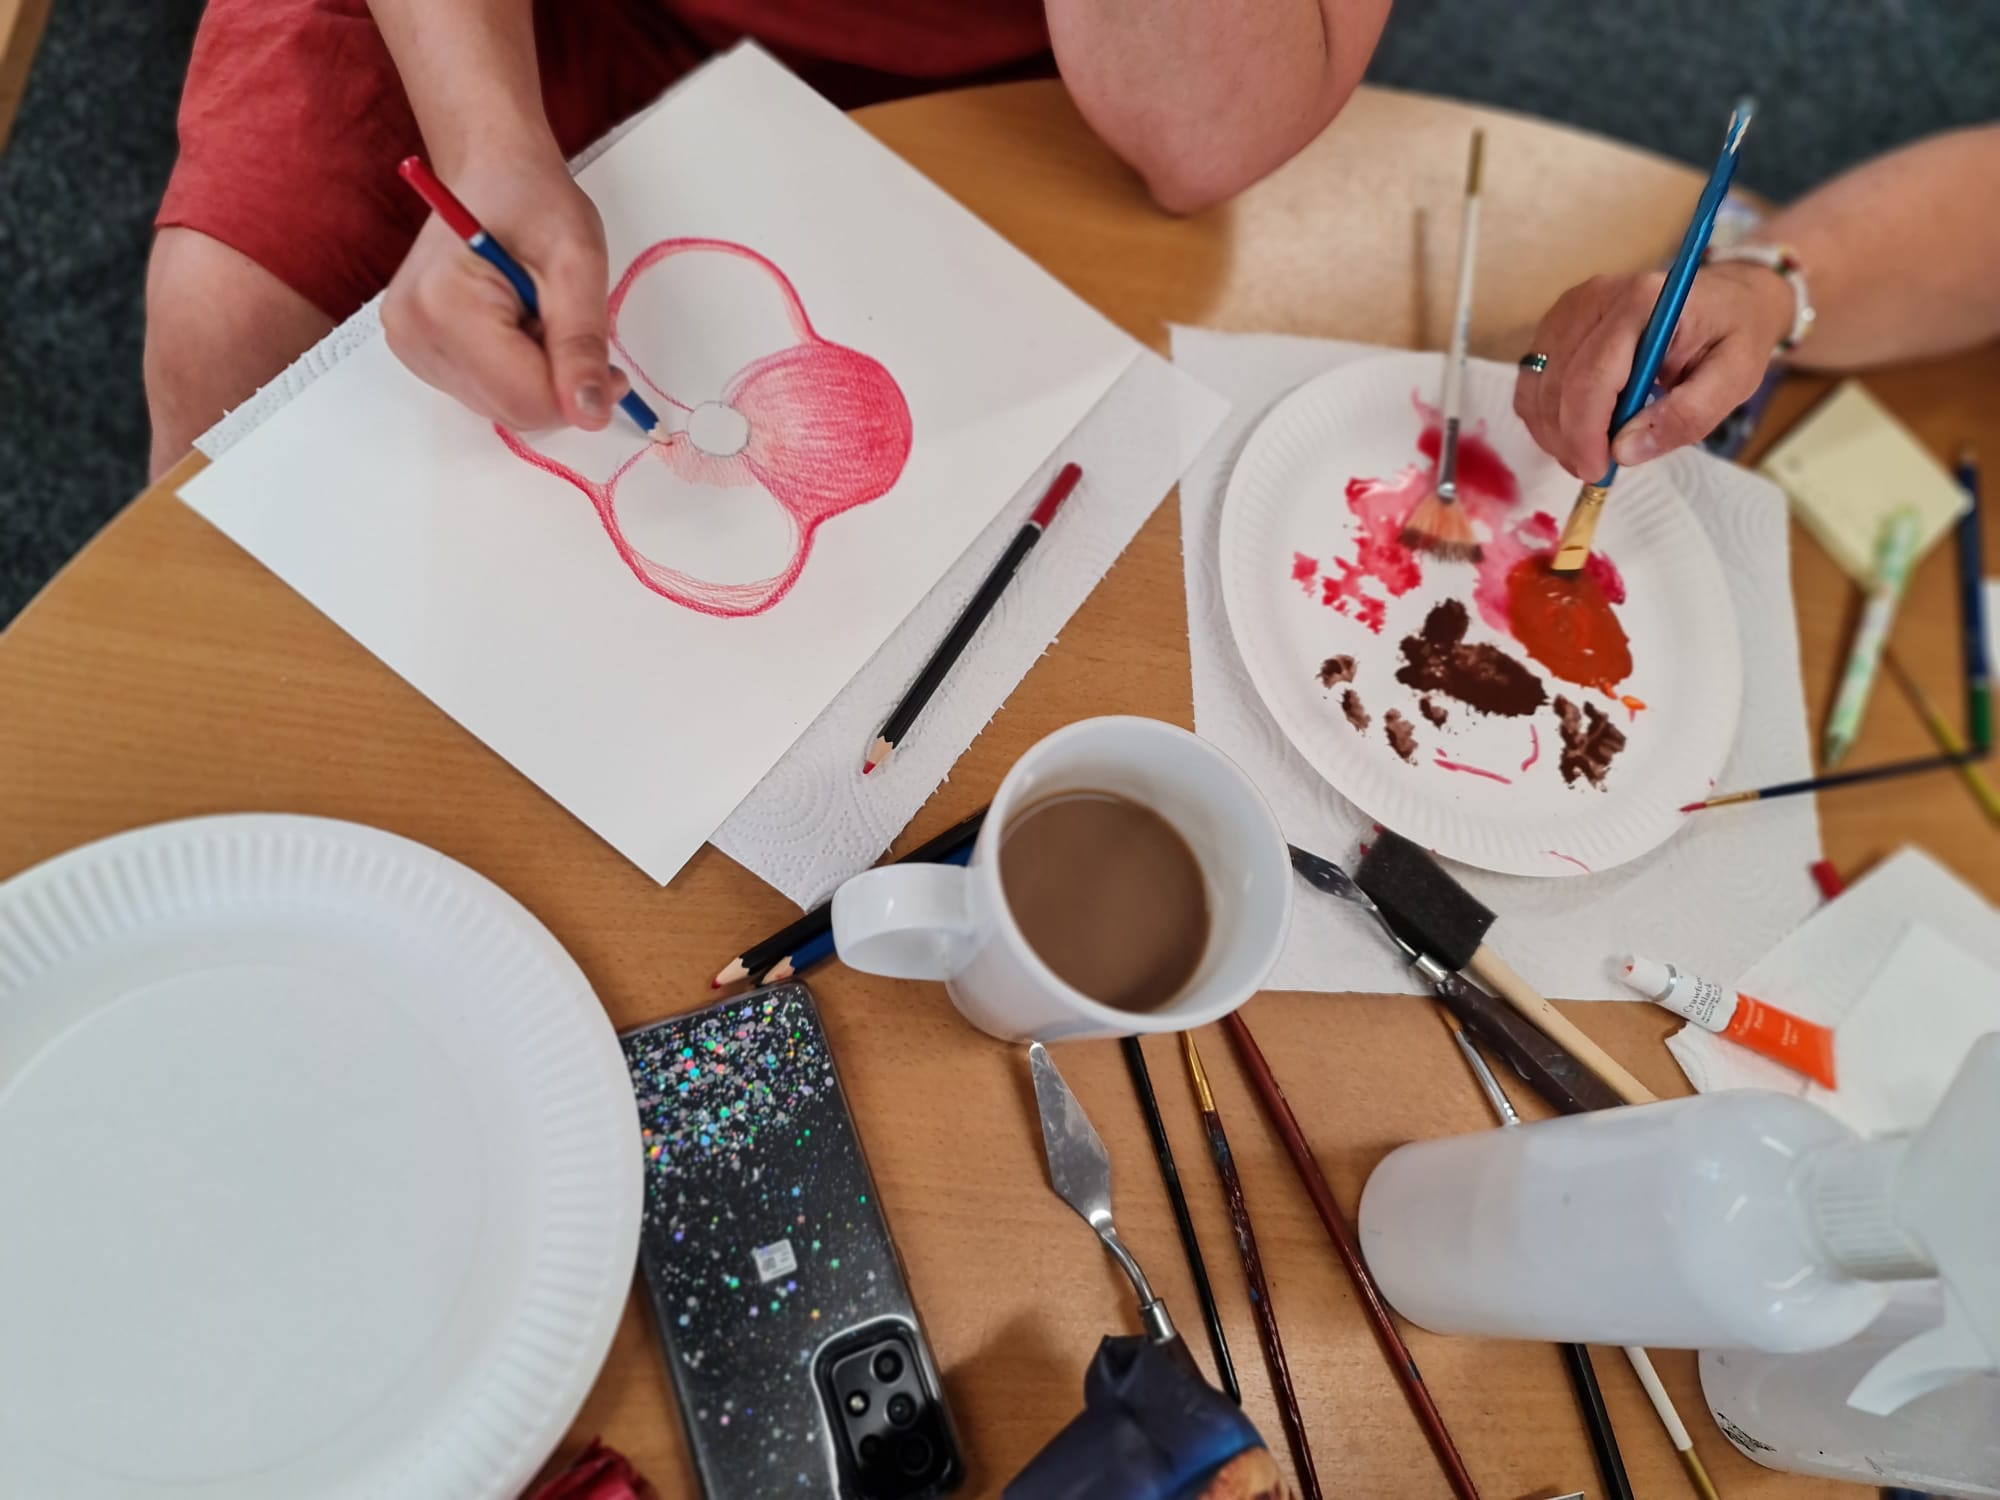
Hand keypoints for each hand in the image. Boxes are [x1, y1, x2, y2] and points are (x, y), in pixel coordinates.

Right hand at [382, 151, 626, 431]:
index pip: (524, 399)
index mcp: (445, 306)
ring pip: (500, 406)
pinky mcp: (417, 351)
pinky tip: (517, 326)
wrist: (493, 173)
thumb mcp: (578, 265)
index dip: (578, 396)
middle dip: (558, 384)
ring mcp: (409, 345)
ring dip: (537, 377)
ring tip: (539, 317)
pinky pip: (485, 392)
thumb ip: (581, 345)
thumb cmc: (534, 202)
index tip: (612, 370)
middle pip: (511, 409)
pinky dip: (515, 372)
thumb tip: (590, 414)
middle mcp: (413, 333)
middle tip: (572, 329)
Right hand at [1513, 262, 1794, 479]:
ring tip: (1587, 452)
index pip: (1591, 378)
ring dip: (1552, 431)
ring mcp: (1569, 308)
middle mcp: (1595, 298)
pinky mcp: (1556, 323)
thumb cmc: (1732, 335)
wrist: (1726, 298)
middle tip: (1595, 471)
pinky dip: (1543, 415)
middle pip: (1556, 386)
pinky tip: (1573, 429)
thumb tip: (1624, 452)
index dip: (1585, 434)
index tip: (1597, 472)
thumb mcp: (1733, 378)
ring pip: (1536, 387)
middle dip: (1568, 440)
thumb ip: (1686, 415)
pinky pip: (1531, 381)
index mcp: (1641, 304)